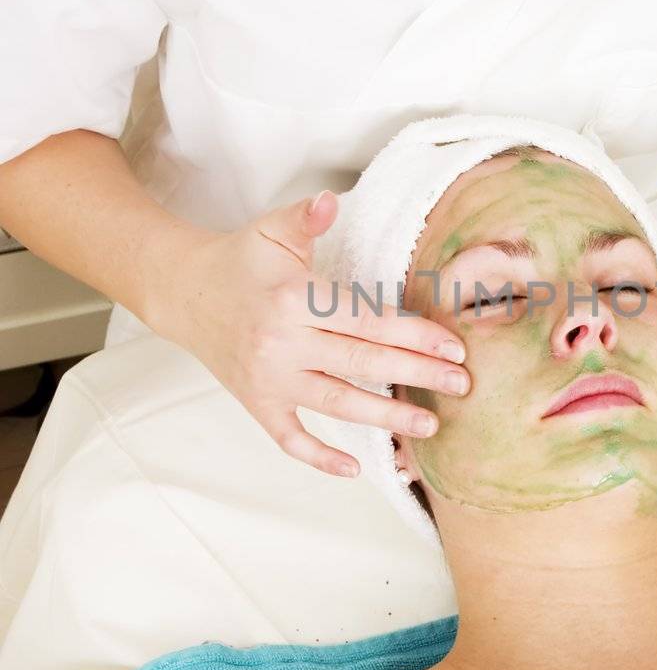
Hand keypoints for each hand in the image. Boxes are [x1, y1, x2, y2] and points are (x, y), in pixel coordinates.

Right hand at [149, 191, 470, 476]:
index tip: (453, 347)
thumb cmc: (240, 259)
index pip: (366, 321)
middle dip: (416, 375)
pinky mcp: (256, 404)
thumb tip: (330, 200)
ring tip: (429, 425)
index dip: (414, 335)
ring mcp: (268, 379)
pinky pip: (289, 438)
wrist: (182, 292)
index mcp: (292, 299)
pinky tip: (355, 469)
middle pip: (362, 363)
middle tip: (461, 385)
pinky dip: (319, 457)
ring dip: (386, 417)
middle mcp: (281, 344)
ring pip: (336, 404)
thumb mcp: (272, 229)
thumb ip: (306, 216)